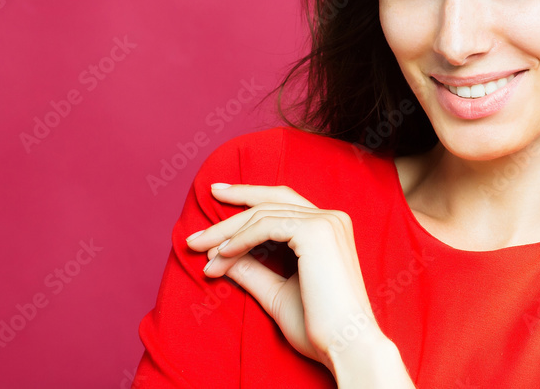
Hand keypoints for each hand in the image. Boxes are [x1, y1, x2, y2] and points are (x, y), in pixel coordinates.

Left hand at [186, 183, 385, 373]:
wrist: (345, 344)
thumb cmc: (318, 325)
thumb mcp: (277, 292)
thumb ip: (253, 270)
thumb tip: (219, 255)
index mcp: (328, 228)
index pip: (282, 201)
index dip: (249, 195)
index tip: (218, 196)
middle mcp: (331, 218)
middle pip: (269, 203)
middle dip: (229, 213)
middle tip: (194, 234)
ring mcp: (325, 222)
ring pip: (263, 214)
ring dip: (226, 234)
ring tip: (201, 254)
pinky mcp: (316, 232)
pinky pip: (266, 227)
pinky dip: (239, 240)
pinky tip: (221, 255)